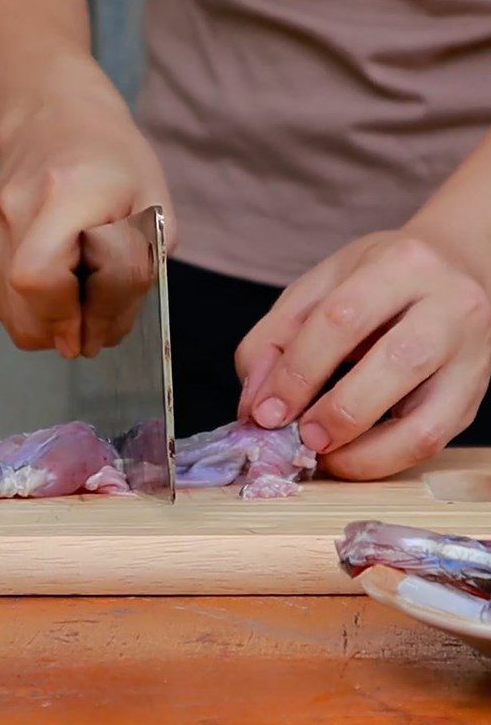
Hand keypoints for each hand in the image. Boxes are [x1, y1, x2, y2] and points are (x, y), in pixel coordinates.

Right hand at [0, 72, 174, 358]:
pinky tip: (56, 277)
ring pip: (16, 320)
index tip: (101, 326)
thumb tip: (91, 340)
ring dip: (55, 322)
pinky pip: (5, 309)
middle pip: (26, 310)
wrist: (56, 124)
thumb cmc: (115, 170)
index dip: (73, 318)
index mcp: (65, 193)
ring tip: (79, 282)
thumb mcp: (152, 216)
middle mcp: (12, 211)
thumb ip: (130, 281)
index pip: (42, 279)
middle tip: (98, 308)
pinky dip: (35, 311)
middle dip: (69, 330)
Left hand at [236, 231, 490, 479]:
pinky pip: (432, 443)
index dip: (297, 373)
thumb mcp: (316, 289)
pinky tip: (349, 456)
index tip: (264, 412)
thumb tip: (255, 404)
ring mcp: (472, 355)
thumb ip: (273, 339)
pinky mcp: (473, 396)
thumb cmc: (375, 282)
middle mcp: (450, 305)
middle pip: (395, 364)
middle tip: (298, 437)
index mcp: (401, 264)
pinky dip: (382, 461)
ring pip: (423, 421)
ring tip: (322, 454)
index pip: (342, 319)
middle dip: (336, 413)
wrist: (455, 270)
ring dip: (361, 451)